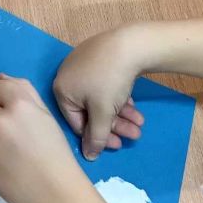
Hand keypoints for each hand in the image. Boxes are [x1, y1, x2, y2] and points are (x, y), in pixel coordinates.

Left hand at [0, 75, 77, 202]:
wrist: (54, 191)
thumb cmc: (54, 151)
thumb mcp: (45, 114)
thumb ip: (22, 90)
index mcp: (18, 104)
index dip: (8, 100)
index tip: (18, 114)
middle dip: (1, 117)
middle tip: (19, 136)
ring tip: (12, 150)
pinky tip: (7, 164)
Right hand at [53, 28, 144, 159]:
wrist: (128, 45)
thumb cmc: (108, 81)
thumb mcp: (102, 113)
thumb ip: (96, 137)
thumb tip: (89, 157)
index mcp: (62, 89)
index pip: (77, 123)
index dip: (98, 137)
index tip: (118, 144)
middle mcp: (68, 77)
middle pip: (90, 111)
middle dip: (115, 125)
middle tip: (135, 134)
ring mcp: (82, 65)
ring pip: (100, 98)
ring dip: (120, 113)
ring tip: (140, 122)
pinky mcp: (97, 59)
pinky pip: (103, 86)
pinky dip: (117, 98)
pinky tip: (133, 105)